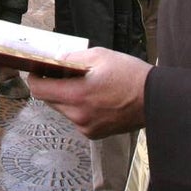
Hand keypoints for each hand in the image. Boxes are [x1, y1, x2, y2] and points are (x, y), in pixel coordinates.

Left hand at [28, 48, 151, 138]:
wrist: (156, 99)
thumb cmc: (130, 75)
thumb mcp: (100, 56)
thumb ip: (72, 57)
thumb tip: (55, 60)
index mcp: (77, 95)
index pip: (39, 91)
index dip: (35, 78)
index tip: (37, 70)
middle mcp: (78, 115)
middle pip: (49, 100)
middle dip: (51, 86)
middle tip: (62, 73)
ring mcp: (86, 127)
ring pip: (62, 110)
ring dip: (65, 97)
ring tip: (82, 84)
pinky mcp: (94, 134)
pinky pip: (76, 118)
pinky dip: (78, 107)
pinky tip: (94, 98)